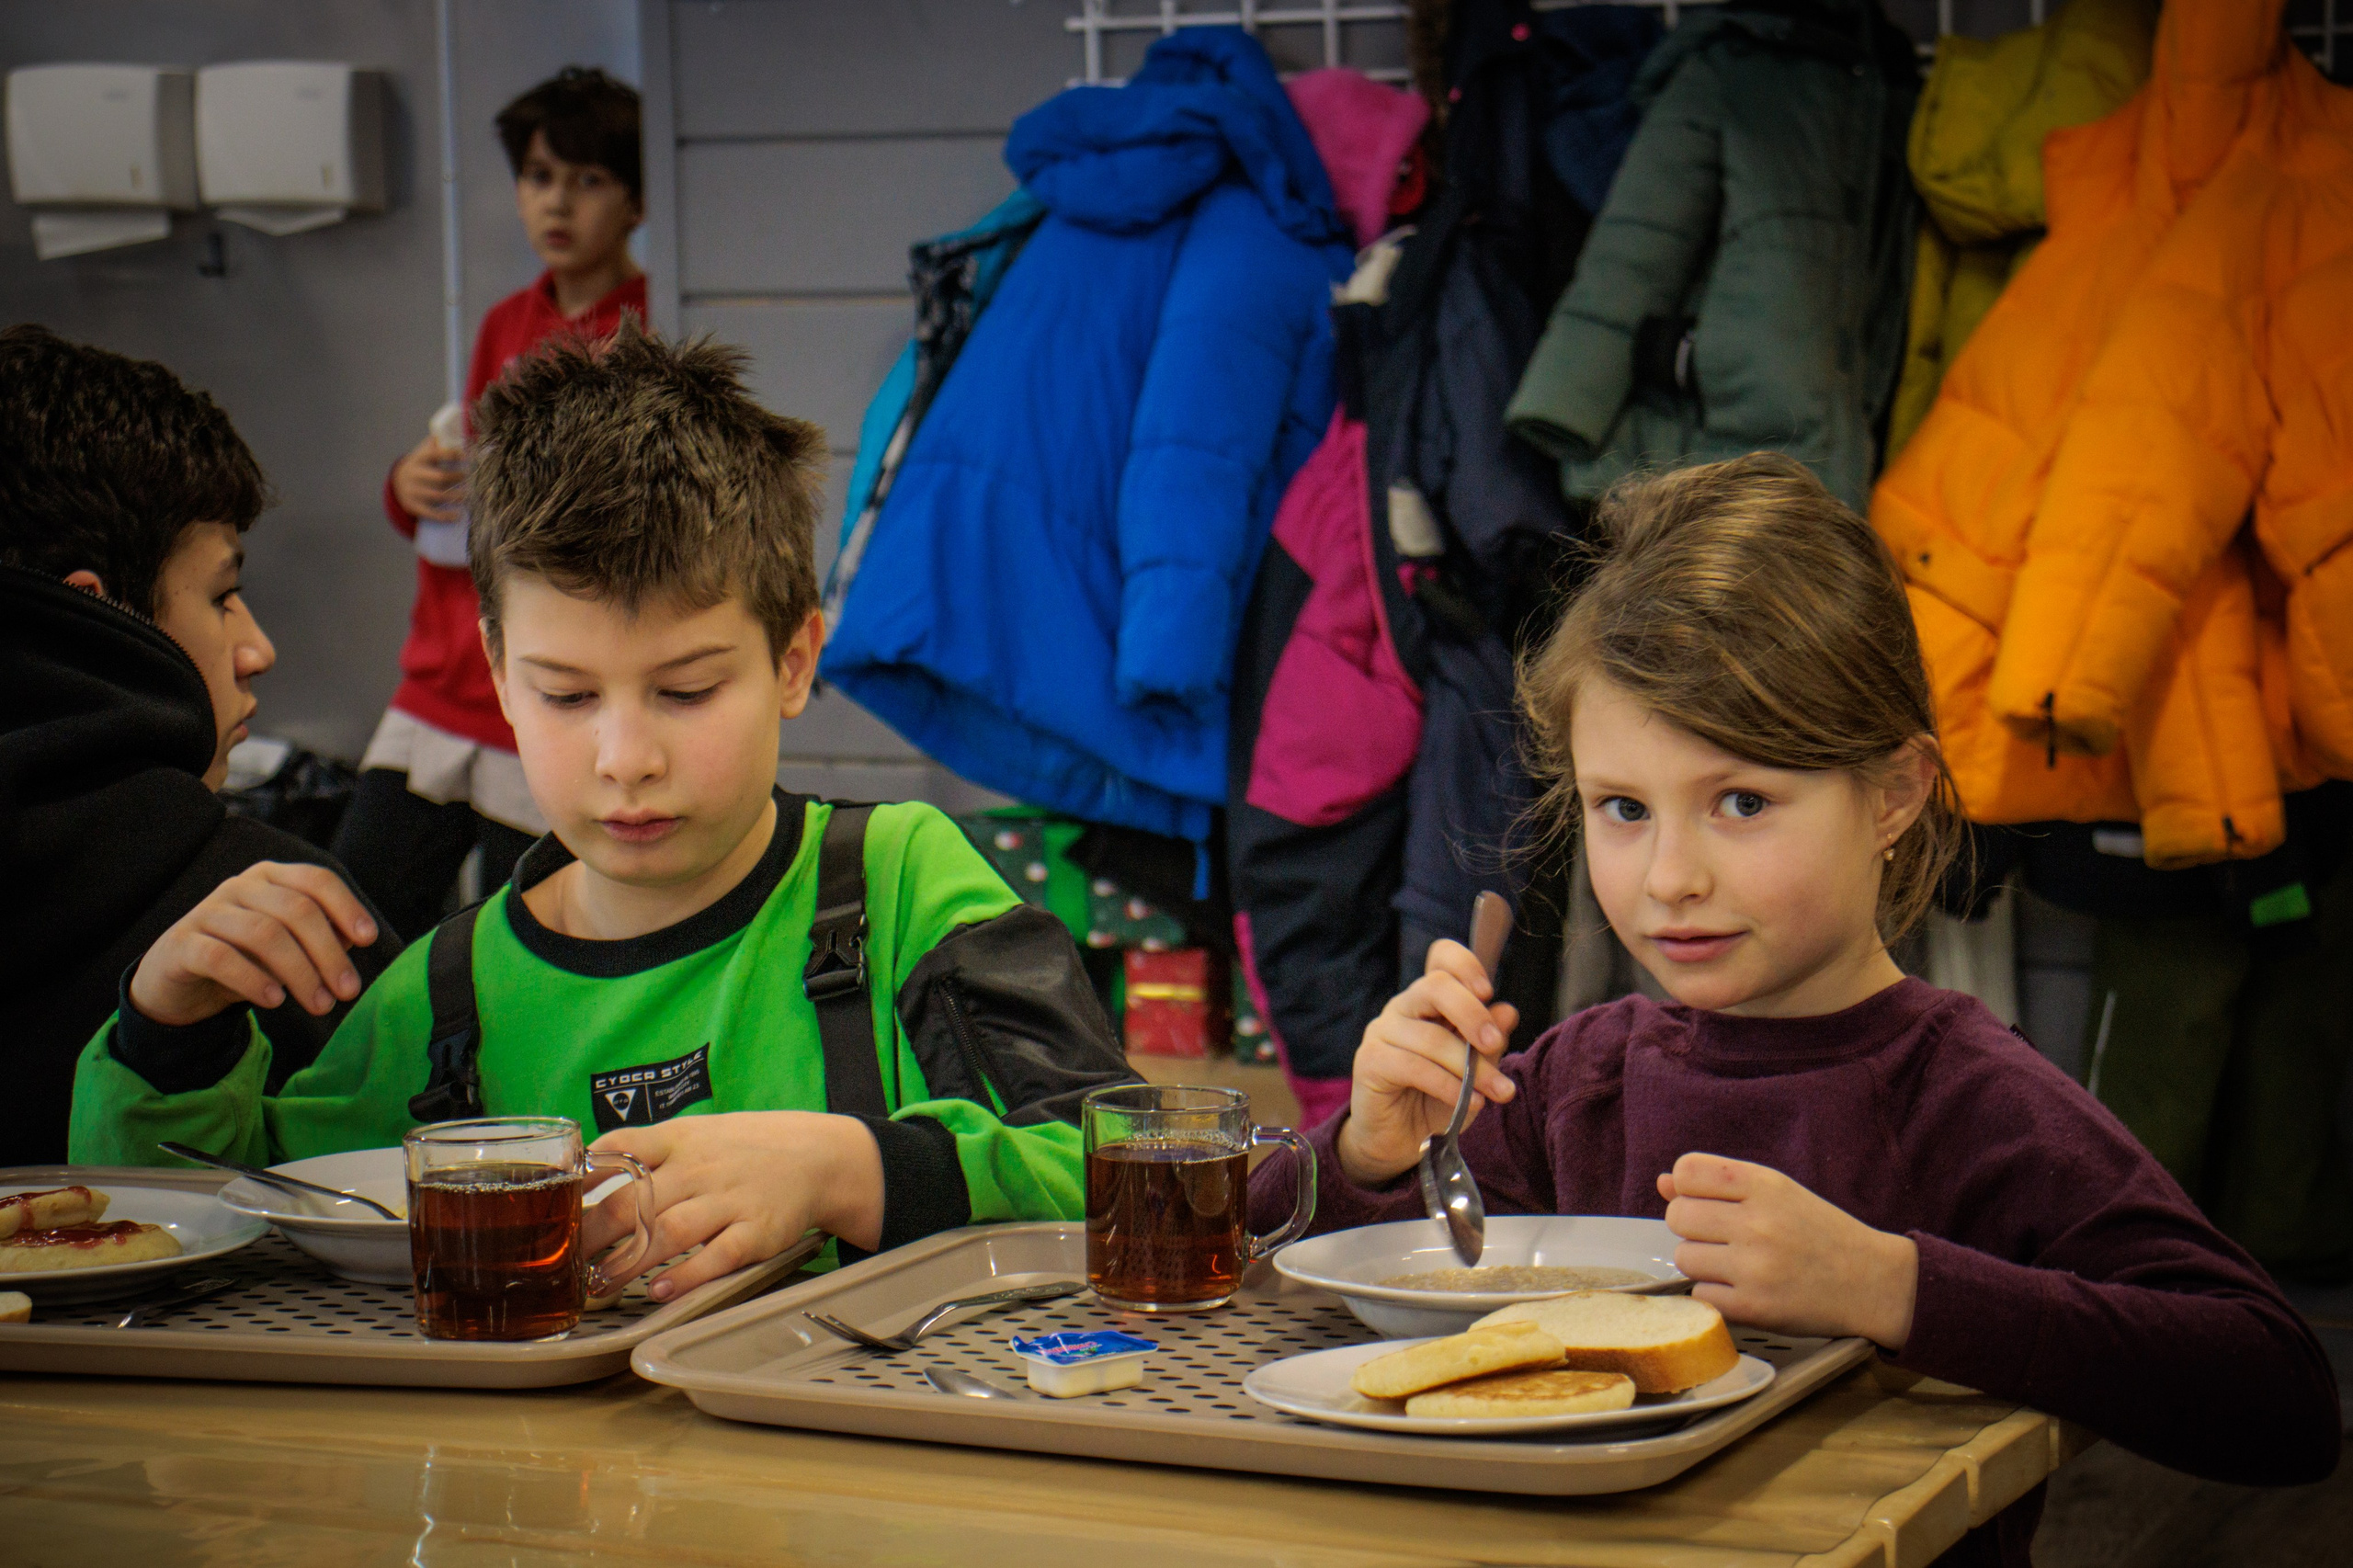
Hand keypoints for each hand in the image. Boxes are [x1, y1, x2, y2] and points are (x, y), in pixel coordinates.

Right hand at [128, 862, 377, 1025]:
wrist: (180, 982)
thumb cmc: (246, 960)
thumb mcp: (289, 947)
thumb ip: (322, 937)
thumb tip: (357, 939)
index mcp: (271, 878)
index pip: (316, 879)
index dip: (346, 906)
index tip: (369, 940)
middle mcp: (240, 886)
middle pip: (297, 910)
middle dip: (329, 953)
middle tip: (349, 991)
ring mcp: (207, 912)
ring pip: (264, 934)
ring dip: (300, 973)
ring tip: (320, 1005)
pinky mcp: (181, 943)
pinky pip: (221, 957)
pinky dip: (253, 979)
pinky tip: (275, 1001)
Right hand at [392, 433, 463, 522]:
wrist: (398, 483)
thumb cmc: (422, 465)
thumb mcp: (426, 452)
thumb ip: (440, 444)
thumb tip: (467, 435)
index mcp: (419, 458)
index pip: (436, 454)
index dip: (453, 454)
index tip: (468, 456)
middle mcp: (414, 474)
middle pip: (439, 477)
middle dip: (458, 478)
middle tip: (472, 478)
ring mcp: (412, 491)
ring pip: (438, 496)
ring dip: (456, 496)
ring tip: (469, 496)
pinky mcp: (413, 506)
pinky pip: (430, 513)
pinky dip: (445, 516)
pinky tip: (458, 515)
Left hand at [584, 1112, 884, 1300]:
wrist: (817, 1155)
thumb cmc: (744, 1148)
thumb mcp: (693, 1133)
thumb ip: (643, 1149)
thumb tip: (582, 1168)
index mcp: (679, 1140)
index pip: (620, 1151)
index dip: (583, 1179)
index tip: (555, 1207)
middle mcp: (700, 1168)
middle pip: (634, 1201)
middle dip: (593, 1234)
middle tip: (564, 1260)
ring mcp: (729, 1201)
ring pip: (670, 1232)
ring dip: (629, 1262)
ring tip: (599, 1284)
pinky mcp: (757, 1232)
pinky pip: (718, 1255)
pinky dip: (689, 1275)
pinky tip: (662, 1290)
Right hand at [1333, 938, 1519, 1186]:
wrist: (1402, 1142)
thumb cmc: (1438, 1099)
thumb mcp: (1475, 1071)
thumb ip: (1488, 1042)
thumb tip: (1507, 1011)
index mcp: (1430, 1000)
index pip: (1441, 958)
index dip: (1465, 964)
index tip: (1488, 991)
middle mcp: (1404, 1007)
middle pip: (1435, 985)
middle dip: (1472, 1013)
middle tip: (1495, 1043)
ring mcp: (1382, 1031)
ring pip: (1431, 1037)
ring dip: (1471, 1068)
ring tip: (1499, 1092)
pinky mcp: (1369, 1062)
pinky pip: (1414, 1067)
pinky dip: (1449, 1086)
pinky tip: (1471, 1103)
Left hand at [1658, 1153, 1918, 1349]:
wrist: (1873, 1282)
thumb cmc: (1820, 1232)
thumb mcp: (1778, 1193)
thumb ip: (1720, 1184)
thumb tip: (1664, 1181)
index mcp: (1765, 1184)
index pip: (1688, 1170)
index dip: (1688, 1187)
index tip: (1708, 1202)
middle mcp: (1758, 1222)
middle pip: (1677, 1216)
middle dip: (1691, 1228)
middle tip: (1722, 1238)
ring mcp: (1755, 1266)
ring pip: (1684, 1257)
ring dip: (1702, 1263)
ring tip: (1735, 1265)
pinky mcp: (1755, 1307)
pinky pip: (1701, 1294)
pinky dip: (1715, 1294)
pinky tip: (1742, 1289)